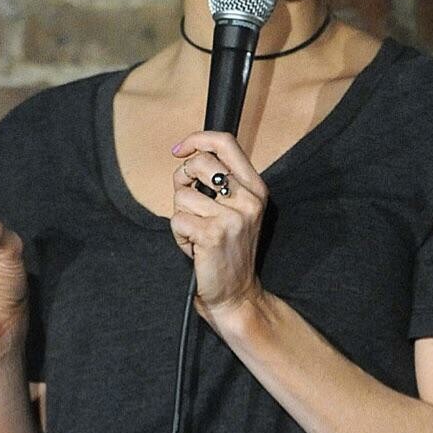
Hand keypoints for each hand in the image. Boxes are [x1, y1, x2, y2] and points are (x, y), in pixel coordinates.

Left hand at [170, 131, 269, 329]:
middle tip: (188, 203)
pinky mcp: (213, 234)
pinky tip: (193, 247)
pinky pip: (177, 220)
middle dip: (183, 179)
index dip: (198, 139)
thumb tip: (185, 157)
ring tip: (196, 233)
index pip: (226, 143)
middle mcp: (248, 199)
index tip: (180, 149)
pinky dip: (179, 235)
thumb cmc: (228, 250)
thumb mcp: (234, 209)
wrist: (236, 294)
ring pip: (183, 195)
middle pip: (200, 163)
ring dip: (181, 215)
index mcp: (255, 188)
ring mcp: (232, 217)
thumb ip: (217, 181)